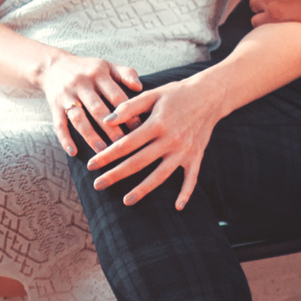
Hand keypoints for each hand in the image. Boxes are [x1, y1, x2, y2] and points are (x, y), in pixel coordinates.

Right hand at [36, 50, 142, 155]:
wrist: (52, 65)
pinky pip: (59, 125)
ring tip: (103, 152)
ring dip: (91, 137)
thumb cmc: (87, 69)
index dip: (128, 113)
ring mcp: (66, 96)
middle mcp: (81, 84)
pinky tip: (73, 152)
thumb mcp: (107, 65)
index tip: (139, 129)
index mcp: (98, 74)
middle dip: (111, 129)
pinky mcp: (54, 106)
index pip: (115, 95)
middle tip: (124, 144)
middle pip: (98, 109)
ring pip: (79, 119)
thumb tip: (140, 87)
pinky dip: (65, 139)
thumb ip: (125, 73)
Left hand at [84, 75, 229, 207]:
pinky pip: (191, 178)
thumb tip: (106, 121)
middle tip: (97, 185)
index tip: (91, 164)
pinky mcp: (196, 156)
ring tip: (126, 201)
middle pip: (139, 162)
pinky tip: (177, 207)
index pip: (127, 143)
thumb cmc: (176, 93)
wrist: (209, 95)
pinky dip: (186, 193)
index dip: (107, 155)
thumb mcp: (152, 94)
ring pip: (161, 175)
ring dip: (143, 189)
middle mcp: (171, 139)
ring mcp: (184, 150)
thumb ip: (129, 107)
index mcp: (157, 123)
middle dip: (116, 175)